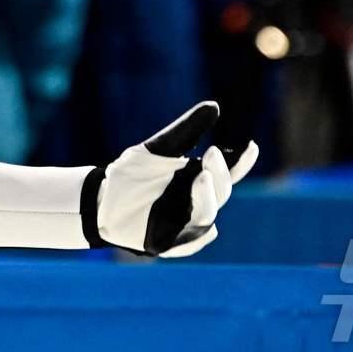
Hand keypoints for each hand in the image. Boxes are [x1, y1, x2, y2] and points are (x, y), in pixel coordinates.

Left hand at [88, 102, 257, 256]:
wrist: (101, 198)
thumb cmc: (132, 173)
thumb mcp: (158, 148)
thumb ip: (185, 130)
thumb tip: (214, 106)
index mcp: (198, 179)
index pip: (227, 172)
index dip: (240, 162)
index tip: (251, 146)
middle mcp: (196, 202)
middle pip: (220, 192)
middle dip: (220, 174)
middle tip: (212, 153)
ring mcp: (182, 225)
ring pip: (205, 217)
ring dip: (207, 199)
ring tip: (202, 177)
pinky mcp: (165, 243)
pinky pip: (184, 245)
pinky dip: (195, 240)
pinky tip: (206, 229)